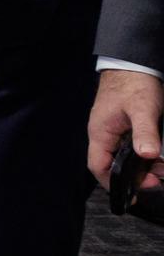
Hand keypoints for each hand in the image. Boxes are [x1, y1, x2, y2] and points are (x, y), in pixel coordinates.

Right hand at [87, 69, 163, 191]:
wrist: (134, 62)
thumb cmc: (133, 83)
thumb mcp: (143, 109)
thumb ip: (145, 133)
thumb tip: (147, 156)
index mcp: (101, 133)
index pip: (98, 167)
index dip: (112, 184)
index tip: (132, 194)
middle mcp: (104, 134)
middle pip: (113, 165)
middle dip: (136, 176)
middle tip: (157, 178)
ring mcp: (114, 130)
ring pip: (124, 156)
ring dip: (143, 165)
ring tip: (161, 166)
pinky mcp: (125, 126)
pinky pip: (131, 147)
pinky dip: (145, 153)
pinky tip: (157, 153)